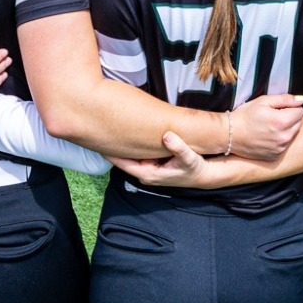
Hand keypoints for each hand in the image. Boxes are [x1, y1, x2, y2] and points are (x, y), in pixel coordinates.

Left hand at [111, 130, 251, 189]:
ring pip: (131, 155)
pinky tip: (127, 132)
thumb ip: (178, 148)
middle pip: (123, 159)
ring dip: (123, 144)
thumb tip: (167, 136)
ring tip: (110, 128)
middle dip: (113, 146)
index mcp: (148, 173)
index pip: (123, 163)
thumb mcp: (189, 158)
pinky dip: (132, 144)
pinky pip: (138, 153)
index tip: (99, 142)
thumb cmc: (195, 168)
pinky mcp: (152, 163)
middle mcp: (145, 172)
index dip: (110, 153)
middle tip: (100, 129)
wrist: (203, 175)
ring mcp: (148, 168)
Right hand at [227, 92, 302, 159]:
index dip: (289, 107)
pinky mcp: (275, 155)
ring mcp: (280, 148)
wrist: (229, 135)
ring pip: (292, 134)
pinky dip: (279, 140)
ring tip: (269, 127)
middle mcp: (284, 137)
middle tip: (273, 116)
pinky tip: (266, 137)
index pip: (300, 111)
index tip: (277, 109)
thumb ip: (285, 99)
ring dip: (286, 129)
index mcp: (282, 121)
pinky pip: (284, 145)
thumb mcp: (263, 101)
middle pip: (298, 123)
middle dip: (290, 118)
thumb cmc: (245, 115)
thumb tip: (302, 99)